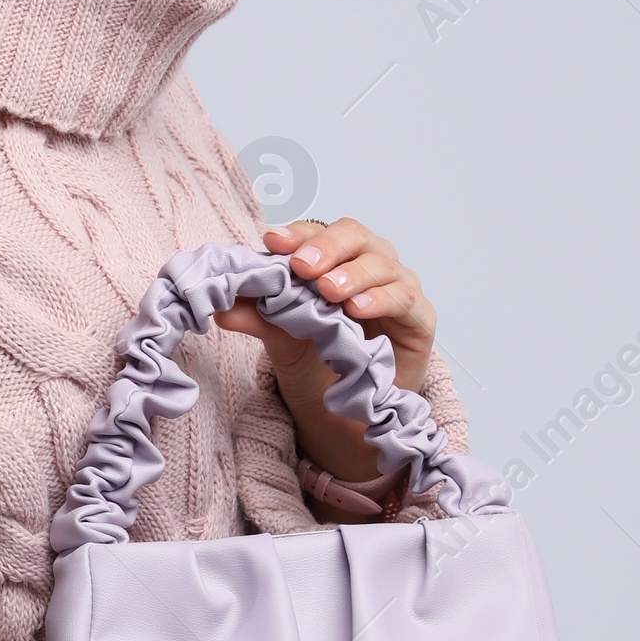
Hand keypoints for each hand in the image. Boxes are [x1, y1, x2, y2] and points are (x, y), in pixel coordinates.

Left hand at [215, 219, 437, 483]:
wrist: (348, 408)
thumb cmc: (319, 360)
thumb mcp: (281, 336)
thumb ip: (256, 317)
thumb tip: (220, 308)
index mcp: (333, 257)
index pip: (317, 232)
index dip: (297, 235)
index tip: (272, 243)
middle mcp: (367, 261)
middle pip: (354, 235)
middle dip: (326, 247)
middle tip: (302, 267)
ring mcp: (397, 285)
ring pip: (380, 263)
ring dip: (352, 274)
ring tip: (328, 291)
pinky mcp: (419, 316)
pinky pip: (404, 298)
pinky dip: (382, 299)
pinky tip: (358, 309)